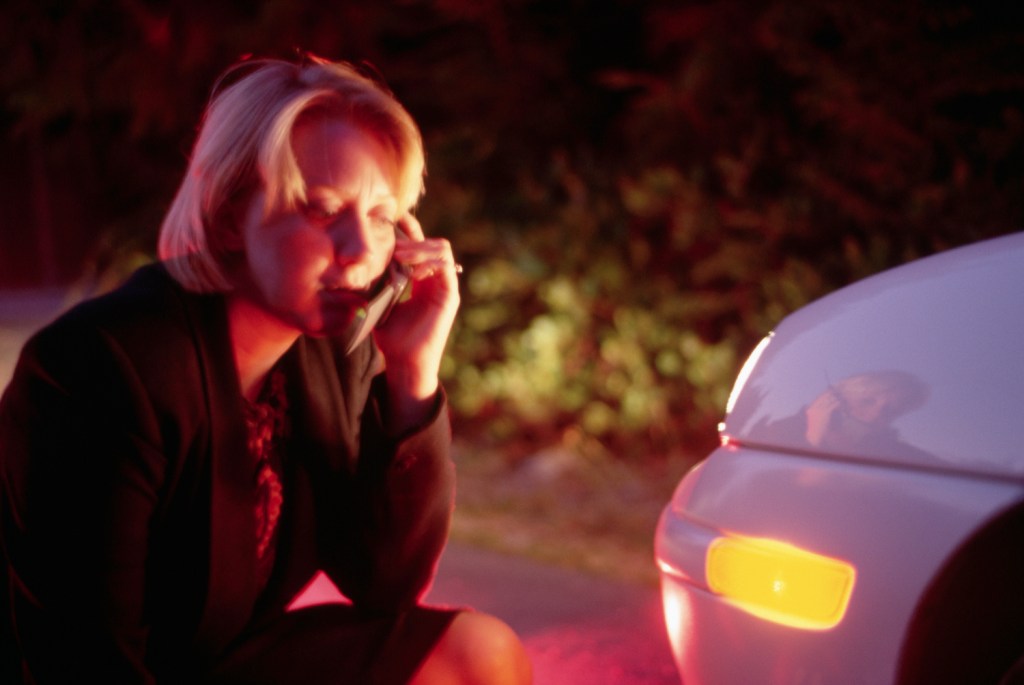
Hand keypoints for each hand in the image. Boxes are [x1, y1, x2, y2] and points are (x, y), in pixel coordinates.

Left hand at [373, 214, 460, 430]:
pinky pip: (445, 267)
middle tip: (392, 244)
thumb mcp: (380, 303)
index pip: (421, 246)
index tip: (391, 220)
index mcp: (422, 281)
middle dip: (413, 239)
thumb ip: (378, 283)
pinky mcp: (450, 296)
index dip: (409, 231)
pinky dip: (428, 262)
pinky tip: (410, 270)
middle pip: (433, 243)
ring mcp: (445, 287)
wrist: (404, 363)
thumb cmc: (392, 339)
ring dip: (420, 248)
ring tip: (400, 255)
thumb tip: (358, 263)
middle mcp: (436, 281)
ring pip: (441, 249)